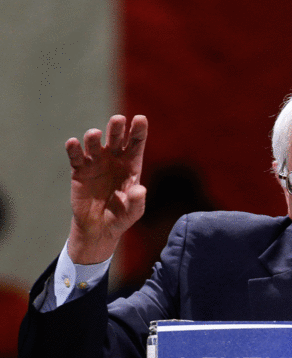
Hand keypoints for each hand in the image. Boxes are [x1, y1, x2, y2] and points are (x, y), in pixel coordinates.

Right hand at [66, 115, 147, 263]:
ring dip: (93, 137)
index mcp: (132, 164)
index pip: (136, 143)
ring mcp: (96, 162)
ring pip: (94, 144)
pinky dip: (73, 149)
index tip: (140, 118)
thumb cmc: (121, 216)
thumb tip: (140, 190)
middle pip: (116, 138)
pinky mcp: (79, 170)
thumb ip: (137, 201)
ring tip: (94, 134)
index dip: (139, 130)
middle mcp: (114, 159)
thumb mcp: (133, 212)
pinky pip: (76, 156)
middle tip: (118, 119)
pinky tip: (73, 143)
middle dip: (117, 128)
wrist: (99, 227)